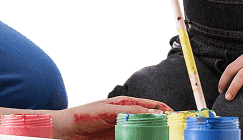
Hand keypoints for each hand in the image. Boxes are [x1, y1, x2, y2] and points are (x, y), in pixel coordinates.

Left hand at [52, 96, 172, 139]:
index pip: (152, 106)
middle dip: (164, 127)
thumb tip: (150, 112)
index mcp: (126, 105)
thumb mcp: (106, 111)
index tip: (177, 118)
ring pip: (146, 134)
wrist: (64, 132)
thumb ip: (128, 111)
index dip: (167, 112)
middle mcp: (128, 117)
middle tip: (174, 134)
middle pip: (153, 122)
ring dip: (154, 137)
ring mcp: (125, 131)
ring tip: (164, 138)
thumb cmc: (82, 116)